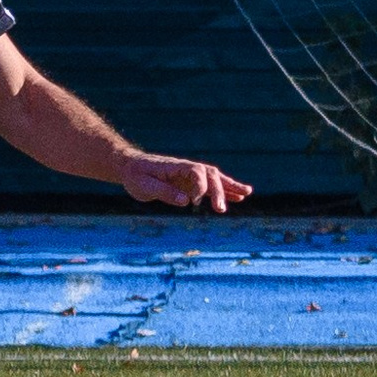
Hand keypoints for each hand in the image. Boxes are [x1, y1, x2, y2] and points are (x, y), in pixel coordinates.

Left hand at [120, 153, 251, 211]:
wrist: (130, 168)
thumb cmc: (136, 175)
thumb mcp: (144, 185)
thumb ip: (164, 192)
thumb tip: (186, 201)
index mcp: (176, 166)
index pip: (196, 172)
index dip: (199, 187)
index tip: (194, 202)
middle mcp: (187, 168)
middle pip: (210, 175)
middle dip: (219, 191)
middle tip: (221, 209)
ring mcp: (190, 175)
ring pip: (215, 179)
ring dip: (230, 187)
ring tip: (246, 194)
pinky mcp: (191, 184)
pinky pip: (211, 186)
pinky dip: (225, 191)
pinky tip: (238, 197)